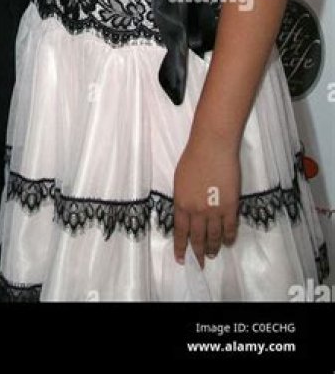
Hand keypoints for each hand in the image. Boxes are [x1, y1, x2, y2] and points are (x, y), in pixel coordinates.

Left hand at [173, 134, 239, 268]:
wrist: (212, 147)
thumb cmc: (193, 157)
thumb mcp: (179, 180)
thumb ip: (182, 199)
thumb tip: (186, 213)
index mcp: (181, 203)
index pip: (180, 232)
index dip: (181, 247)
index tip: (181, 259)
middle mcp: (196, 211)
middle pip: (197, 238)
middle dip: (197, 253)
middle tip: (199, 263)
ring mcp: (214, 210)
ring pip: (213, 236)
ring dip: (213, 248)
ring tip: (212, 254)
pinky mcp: (230, 206)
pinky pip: (230, 228)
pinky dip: (229, 237)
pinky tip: (228, 242)